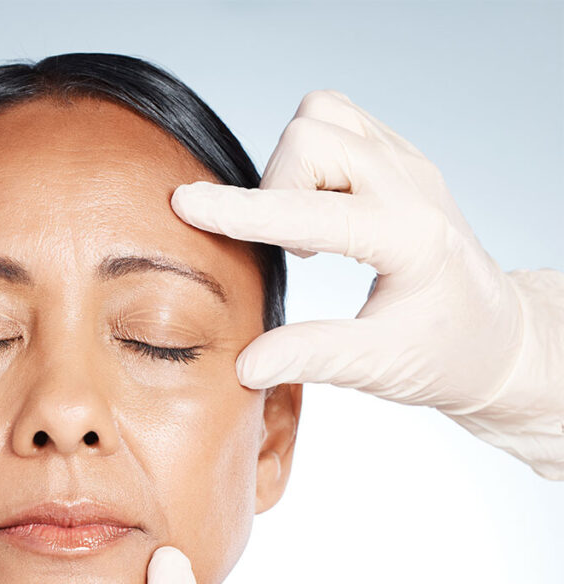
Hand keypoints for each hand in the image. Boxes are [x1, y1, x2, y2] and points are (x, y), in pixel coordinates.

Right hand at [171, 89, 563, 479]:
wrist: (496, 338)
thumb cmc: (445, 354)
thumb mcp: (381, 367)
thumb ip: (313, 358)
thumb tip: (246, 365)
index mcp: (410, 236)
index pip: (311, 209)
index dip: (242, 210)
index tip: (187, 203)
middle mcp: (411, 184)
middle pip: (313, 137)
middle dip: (276, 188)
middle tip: (292, 249)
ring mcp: (408, 164)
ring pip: (323, 115)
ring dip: (293, 165)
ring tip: (304, 225)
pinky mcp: (398, 160)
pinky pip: (338, 121)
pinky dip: (310, 155)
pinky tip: (319, 208)